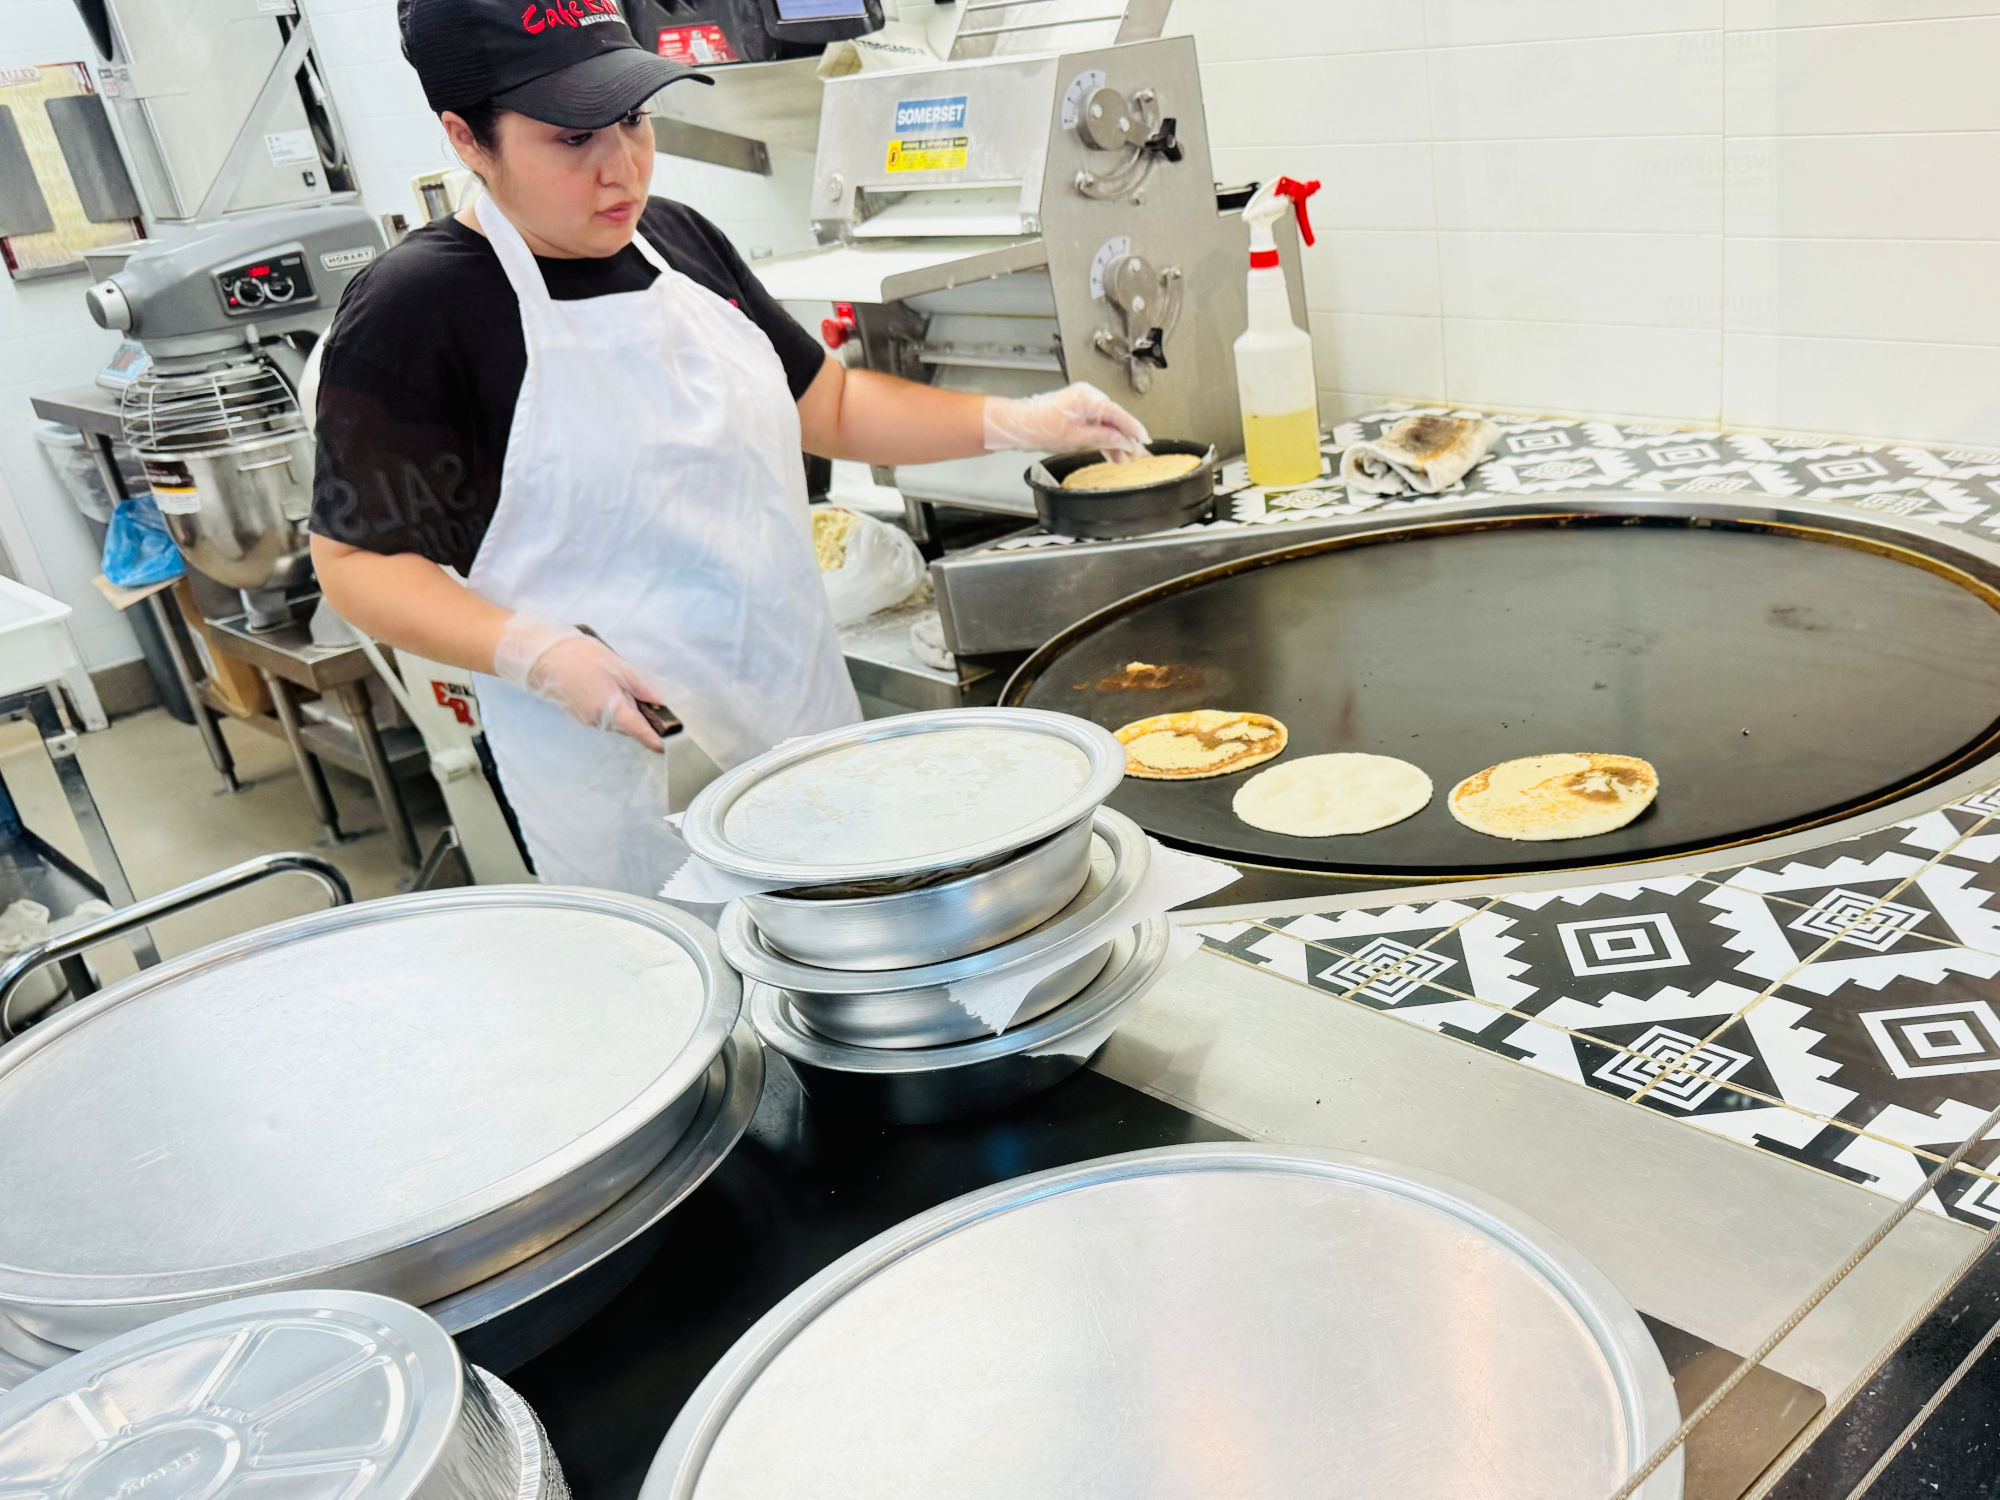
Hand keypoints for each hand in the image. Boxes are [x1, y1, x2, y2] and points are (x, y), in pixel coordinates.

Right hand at [492, 612, 667, 750]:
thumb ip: (640, 686)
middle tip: (651, 704)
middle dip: (642, 720)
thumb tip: (658, 701)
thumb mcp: (618, 666)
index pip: (639, 731)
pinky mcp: (581, 715)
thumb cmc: (580, 658)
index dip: (655, 739)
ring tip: (623, 688)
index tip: (667, 744)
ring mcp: (588, 720)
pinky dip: (612, 709)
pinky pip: (604, 717)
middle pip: (629, 728)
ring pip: (616, 723)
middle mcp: (600, 721)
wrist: (544, 658)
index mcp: (612, 709)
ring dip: (626, 712)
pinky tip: (609, 690)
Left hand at [982, 383, 1149, 459]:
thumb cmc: (1040, 427)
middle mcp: (1087, 396)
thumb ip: (1105, 438)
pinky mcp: (1075, 411)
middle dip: (1125, 437)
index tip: (1145, 440)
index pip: (1119, 414)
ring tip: (1123, 458)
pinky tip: (1109, 451)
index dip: (1134, 429)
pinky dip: (1102, 437)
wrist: (1019, 425)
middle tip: (1137, 453)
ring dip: (1114, 440)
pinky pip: (1095, 423)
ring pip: (1105, 422)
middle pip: (1114, 418)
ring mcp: (1081, 403)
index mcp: (1089, 398)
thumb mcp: (1078, 438)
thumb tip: (1123, 440)